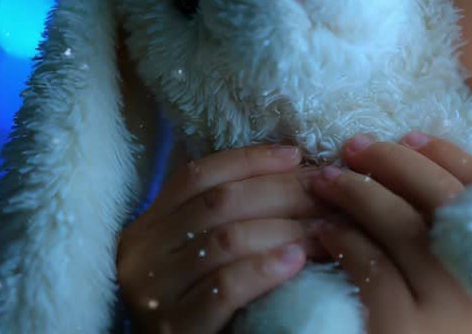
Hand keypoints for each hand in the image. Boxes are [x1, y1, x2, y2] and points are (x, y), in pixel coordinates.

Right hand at [115, 143, 332, 333]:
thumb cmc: (208, 304)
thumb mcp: (204, 254)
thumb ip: (230, 216)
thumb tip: (295, 169)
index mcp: (148, 227)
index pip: (197, 176)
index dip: (249, 161)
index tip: (296, 156)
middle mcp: (142, 254)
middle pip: (220, 203)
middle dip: (283, 192)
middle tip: (330, 194)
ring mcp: (155, 292)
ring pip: (227, 240)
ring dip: (286, 229)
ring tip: (326, 229)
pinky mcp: (177, 327)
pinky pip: (226, 287)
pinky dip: (265, 268)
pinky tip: (296, 261)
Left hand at [307, 132, 471, 333]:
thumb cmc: (422, 317)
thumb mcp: (448, 270)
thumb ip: (444, 223)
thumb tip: (409, 147)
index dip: (445, 154)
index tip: (407, 134)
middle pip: (441, 198)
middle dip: (393, 162)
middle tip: (351, 146)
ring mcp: (444, 308)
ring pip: (401, 226)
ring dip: (357, 193)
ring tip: (325, 181)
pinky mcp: (401, 327)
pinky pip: (370, 265)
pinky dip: (342, 239)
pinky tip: (323, 231)